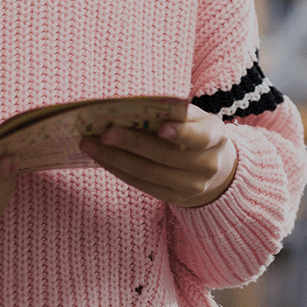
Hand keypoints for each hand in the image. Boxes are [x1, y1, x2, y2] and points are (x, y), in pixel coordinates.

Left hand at [78, 104, 238, 207]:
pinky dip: (119, 169)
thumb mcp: (197, 118)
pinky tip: (101, 158)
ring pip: (148, 173)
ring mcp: (191, 187)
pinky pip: (142, 184)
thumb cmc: (197, 132)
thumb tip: (133, 107)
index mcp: (215, 138)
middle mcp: (206, 165)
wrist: (216, 169)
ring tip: (90, 144)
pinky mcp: (174, 198)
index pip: (199, 137)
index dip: (181, 132)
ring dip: (115, 158)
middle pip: (165, 156)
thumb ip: (176, 113)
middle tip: (104, 133)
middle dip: (132, 144)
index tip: (160, 127)